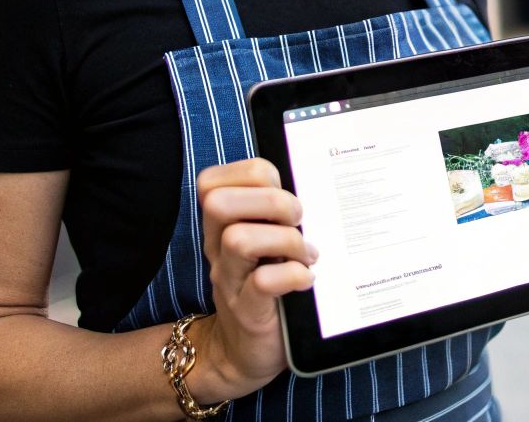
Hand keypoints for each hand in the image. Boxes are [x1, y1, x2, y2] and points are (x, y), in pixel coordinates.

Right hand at [185, 159, 318, 402]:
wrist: (244, 353)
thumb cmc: (264, 288)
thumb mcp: (264, 245)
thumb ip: (274, 215)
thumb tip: (315, 182)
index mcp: (221, 226)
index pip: (213, 180)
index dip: (253, 174)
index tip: (282, 190)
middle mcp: (218, 249)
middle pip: (218, 201)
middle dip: (270, 201)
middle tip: (298, 221)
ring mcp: (229, 280)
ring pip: (239, 239)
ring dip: (286, 240)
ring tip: (307, 255)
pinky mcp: (247, 311)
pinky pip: (263, 283)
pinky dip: (293, 275)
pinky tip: (307, 280)